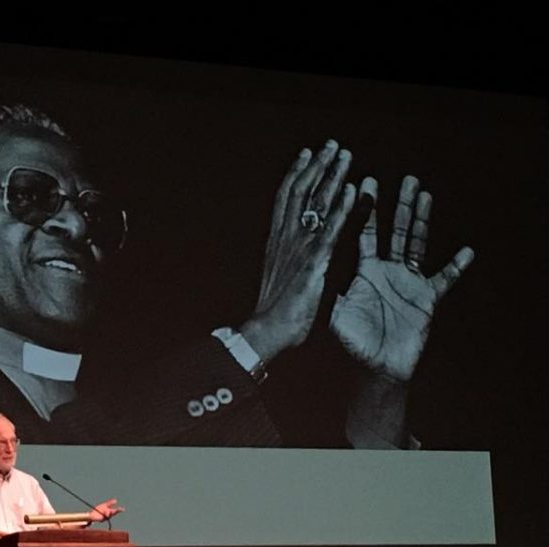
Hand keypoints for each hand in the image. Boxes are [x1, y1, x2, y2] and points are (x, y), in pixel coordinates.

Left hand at [90, 498, 124, 521]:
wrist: (92, 514)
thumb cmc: (99, 510)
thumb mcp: (104, 505)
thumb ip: (110, 503)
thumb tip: (116, 500)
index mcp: (109, 512)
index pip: (115, 511)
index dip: (119, 510)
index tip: (123, 509)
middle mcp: (108, 516)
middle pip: (113, 514)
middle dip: (115, 512)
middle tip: (118, 510)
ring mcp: (104, 518)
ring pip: (108, 516)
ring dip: (109, 513)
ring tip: (109, 511)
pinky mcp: (100, 520)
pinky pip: (102, 518)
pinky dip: (104, 516)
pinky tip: (105, 514)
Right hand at [241, 140, 355, 360]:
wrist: (267, 329)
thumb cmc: (274, 309)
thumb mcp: (280, 275)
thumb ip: (289, 257)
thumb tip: (296, 250)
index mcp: (276, 239)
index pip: (286, 198)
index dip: (297, 173)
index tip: (307, 154)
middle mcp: (285, 237)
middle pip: (301, 192)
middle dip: (317, 166)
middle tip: (332, 145)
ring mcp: (299, 247)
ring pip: (315, 204)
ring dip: (331, 177)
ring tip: (345, 156)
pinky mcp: (314, 262)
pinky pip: (331, 229)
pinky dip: (342, 208)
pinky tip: (352, 190)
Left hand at [330, 176, 474, 380]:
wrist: (373, 367)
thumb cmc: (351, 342)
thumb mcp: (337, 311)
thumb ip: (332, 286)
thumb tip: (319, 267)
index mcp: (364, 271)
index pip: (364, 233)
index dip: (366, 209)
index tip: (367, 183)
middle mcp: (386, 272)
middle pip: (395, 231)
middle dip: (400, 205)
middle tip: (407, 179)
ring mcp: (407, 282)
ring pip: (417, 245)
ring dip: (422, 221)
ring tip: (426, 196)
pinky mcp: (426, 298)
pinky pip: (444, 279)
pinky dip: (456, 266)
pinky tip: (466, 251)